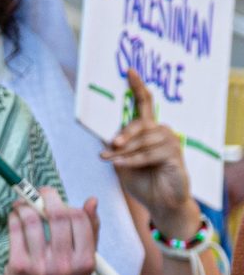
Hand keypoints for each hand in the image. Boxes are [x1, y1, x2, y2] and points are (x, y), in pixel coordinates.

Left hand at [0, 187, 97, 274]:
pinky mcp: (18, 266)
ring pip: (33, 220)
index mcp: (85, 262)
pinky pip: (16, 230)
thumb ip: (89, 232)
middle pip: (58, 215)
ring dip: (25, 205)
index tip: (54, 197)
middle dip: (46, 196)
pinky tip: (15, 215)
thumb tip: (92, 201)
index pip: (79, 219)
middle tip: (38, 193)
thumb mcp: (82, 263)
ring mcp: (40, 266)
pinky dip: (14, 216)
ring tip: (22, 203)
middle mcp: (65, 264)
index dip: (65, 202)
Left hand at [98, 71, 196, 235]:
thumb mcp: (120, 161)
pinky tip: (121, 165)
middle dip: (123, 134)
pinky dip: (132, 160)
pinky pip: (149, 153)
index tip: (129, 71)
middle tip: (110, 146)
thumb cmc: (141, 180)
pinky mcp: (175, 155)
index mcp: (147, 129)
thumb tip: (99, 132)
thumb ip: (113, 145)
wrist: (159, 202)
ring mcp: (170, 142)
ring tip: (112, 160)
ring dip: (124, 151)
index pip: (144, 103)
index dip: (137, 86)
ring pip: (143, 140)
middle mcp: (160, 131)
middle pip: (139, 123)